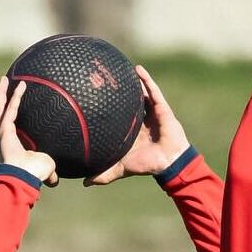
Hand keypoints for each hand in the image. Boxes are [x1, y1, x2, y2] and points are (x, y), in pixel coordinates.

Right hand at [0, 77, 56, 185]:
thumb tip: (55, 181)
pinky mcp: (5, 130)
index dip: (5, 112)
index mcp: (10, 142)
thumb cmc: (34, 174)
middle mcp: (2, 136)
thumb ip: (49, 172)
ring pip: (0, 107)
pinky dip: (16, 97)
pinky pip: (11, 109)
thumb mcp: (44, 167)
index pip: (6, 123)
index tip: (4, 103)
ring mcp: (2, 132)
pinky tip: (22, 86)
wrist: (25, 177)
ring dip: (2, 92)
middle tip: (3, 84)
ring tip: (5, 78)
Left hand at [85, 66, 189, 184]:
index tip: (95, 97)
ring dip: (133, 81)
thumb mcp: (121, 168)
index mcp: (132, 131)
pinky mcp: (162, 109)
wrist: (168, 162)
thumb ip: (104, 174)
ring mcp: (152, 113)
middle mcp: (141, 120)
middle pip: (129, 101)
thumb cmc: (146, 164)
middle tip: (106, 78)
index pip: (118, 115)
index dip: (108, 107)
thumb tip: (84, 183)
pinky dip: (146, 80)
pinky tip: (137, 69)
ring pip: (141, 93)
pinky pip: (153, 92)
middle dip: (120, 90)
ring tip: (121, 68)